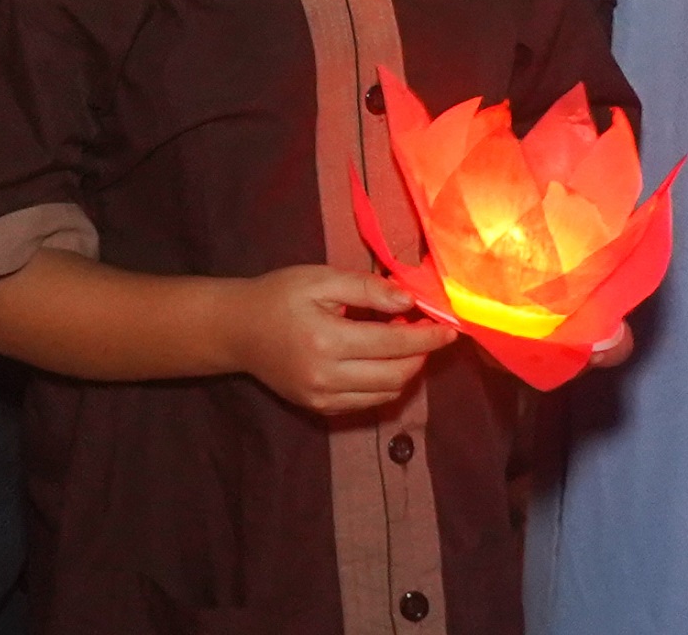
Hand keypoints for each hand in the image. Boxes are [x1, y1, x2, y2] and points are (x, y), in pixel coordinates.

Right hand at [227, 263, 455, 417]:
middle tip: (427, 333)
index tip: (451, 328)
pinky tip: (382, 363)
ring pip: (385, 395)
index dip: (427, 337)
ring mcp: (322, 399)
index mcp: (327, 340)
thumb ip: (366, 288)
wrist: (236, 330)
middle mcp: (327, 377)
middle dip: (420, 356)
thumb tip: (409, 300)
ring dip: (405, 372)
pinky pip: (366, 404)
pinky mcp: (319, 409)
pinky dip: (384, 386)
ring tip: (404, 345)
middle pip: (395, 376)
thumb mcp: (320, 279)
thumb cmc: (278, 295)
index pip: (393, 343)